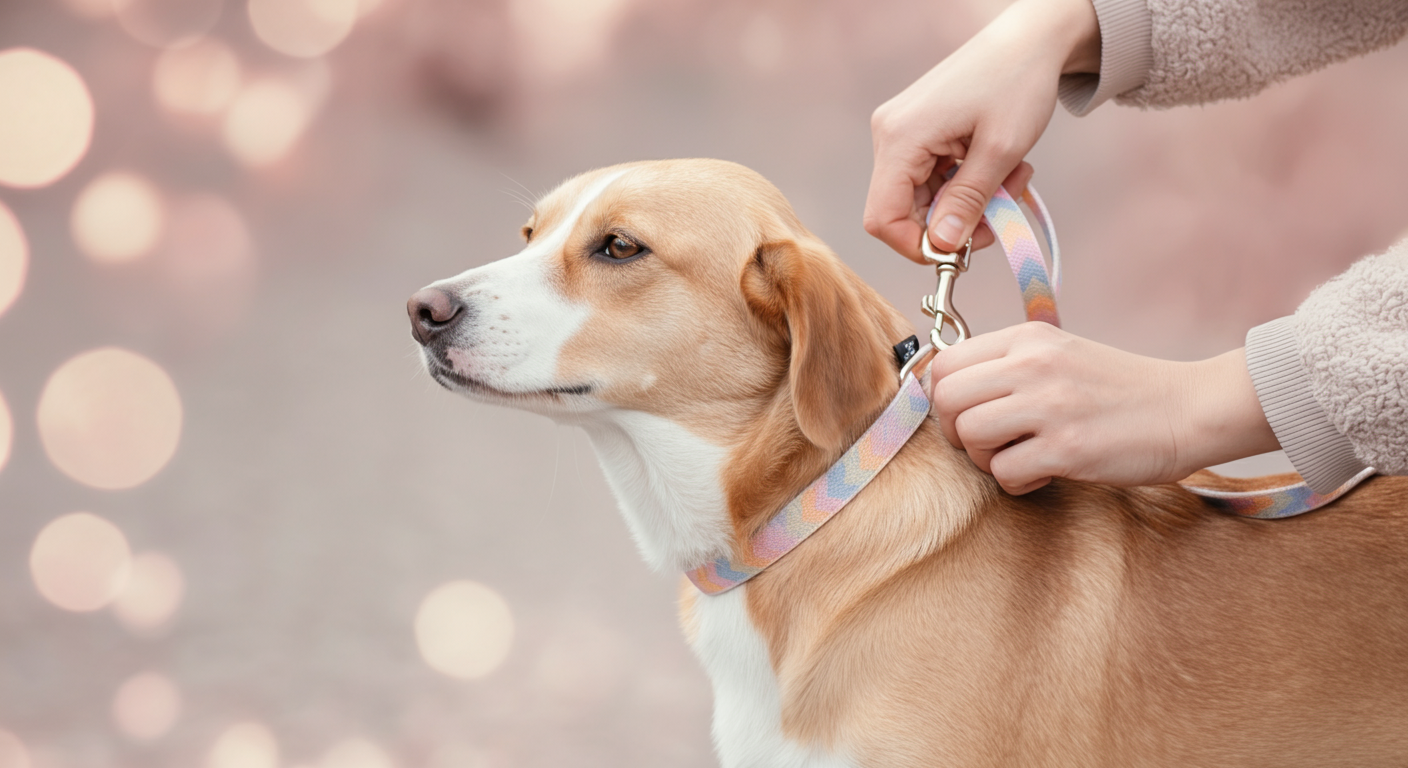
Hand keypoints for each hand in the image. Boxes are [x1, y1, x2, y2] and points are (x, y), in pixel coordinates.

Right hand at [864, 0, 1099, 262]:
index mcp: (901, 138)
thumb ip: (967, 202)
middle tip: (1001, 215)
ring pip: (922, 198)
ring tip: (1011, 181)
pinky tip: (997, 168)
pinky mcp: (918, 133)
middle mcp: (890, 135)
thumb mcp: (1000, 150)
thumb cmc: (1017, 81)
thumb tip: (941, 245)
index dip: (917, 245)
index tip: (960, 251)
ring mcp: (902, 133)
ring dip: (966, 204)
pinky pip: (932, 179)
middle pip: (903, 211)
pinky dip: (965, 185)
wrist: (1029, 39)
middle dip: (953, 223)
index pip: (883, 217)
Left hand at [930, 323, 1280, 493]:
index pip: (944, 363)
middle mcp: (1033, 365)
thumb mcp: (1061, 355)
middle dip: (957, 430)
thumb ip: (1009, 366)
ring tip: (1016, 457)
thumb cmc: (1122, 389)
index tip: (965, 414)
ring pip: (969, 435)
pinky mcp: (1067, 448)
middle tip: (987, 442)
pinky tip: (1043, 473)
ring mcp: (1049, 406)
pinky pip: (1004, 473)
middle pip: (947, 399)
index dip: (943, 397)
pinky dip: (1016, 482)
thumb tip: (947, 391)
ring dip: (985, 458)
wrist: (1189, 409)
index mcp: (1028, 338)